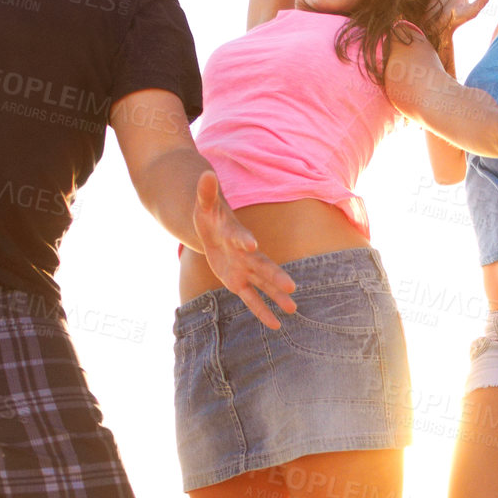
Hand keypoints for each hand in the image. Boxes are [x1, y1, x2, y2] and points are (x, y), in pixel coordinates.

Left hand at [192, 172, 297, 328]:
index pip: (240, 237)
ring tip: (293, 309)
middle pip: (262, 267)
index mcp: (236, 235)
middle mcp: (246, 255)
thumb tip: (205, 172)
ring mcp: (245, 269)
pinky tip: (276, 324)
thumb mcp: (204, 204)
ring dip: (276, 297)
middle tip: (291, 287)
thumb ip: (206, 191)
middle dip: (275, 277)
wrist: (214, 229)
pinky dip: (262, 311)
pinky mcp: (238, 282)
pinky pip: (251, 299)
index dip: (244, 240)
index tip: (251, 245)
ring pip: (263, 285)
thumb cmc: (209, 215)